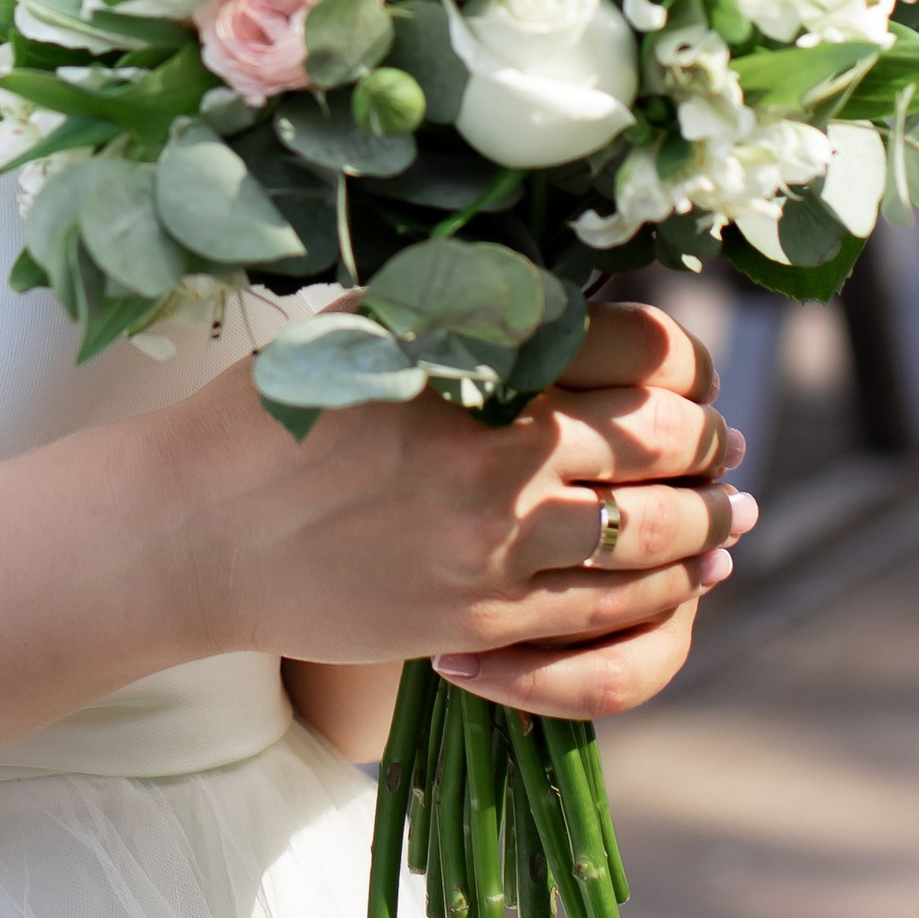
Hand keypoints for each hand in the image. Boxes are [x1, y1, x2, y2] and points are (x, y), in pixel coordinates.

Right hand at [151, 299, 749, 719]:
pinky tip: (686, 577)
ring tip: (728, 513)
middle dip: (705, 442)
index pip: (630, 347)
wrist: (190, 535)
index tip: (685, 366)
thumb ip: (460, 304)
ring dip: (706, 523)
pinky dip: (664, 592)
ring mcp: (491, 554)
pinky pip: (607, 614)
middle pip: (659, 445)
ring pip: (653, 539)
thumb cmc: (266, 416)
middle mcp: (494, 462)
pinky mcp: (479, 625)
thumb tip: (562, 292)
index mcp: (471, 372)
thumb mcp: (358, 326)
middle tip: (723, 440)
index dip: (678, 356)